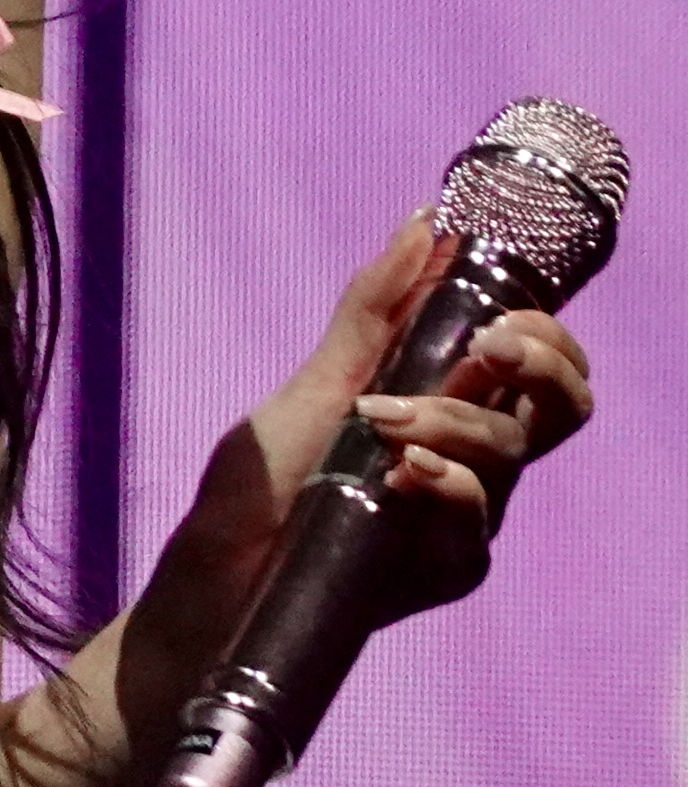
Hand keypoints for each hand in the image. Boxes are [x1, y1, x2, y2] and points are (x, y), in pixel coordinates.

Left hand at [183, 210, 594, 622]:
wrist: (221, 561)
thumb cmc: (271, 473)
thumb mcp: (321, 375)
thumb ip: (375, 307)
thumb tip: (427, 221)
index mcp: (457, 403)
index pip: (544, 361)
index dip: (544, 331)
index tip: (494, 314)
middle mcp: (476, 455)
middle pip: (565, 405)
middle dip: (542, 362)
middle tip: (486, 346)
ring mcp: (466, 512)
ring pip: (510, 450)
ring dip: (453, 419)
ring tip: (381, 419)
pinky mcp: (446, 566)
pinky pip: (477, 520)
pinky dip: (448, 483)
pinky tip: (403, 471)